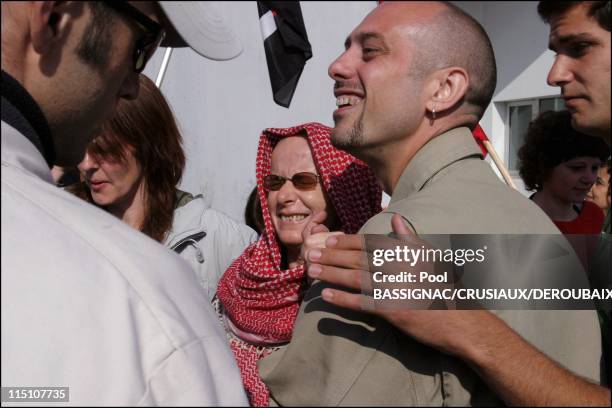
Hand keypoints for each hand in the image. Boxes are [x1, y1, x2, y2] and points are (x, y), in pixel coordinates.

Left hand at [306, 213, 485, 357]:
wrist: (463, 323)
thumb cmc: (446, 290)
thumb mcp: (431, 258)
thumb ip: (410, 239)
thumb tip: (395, 218)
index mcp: (407, 253)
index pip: (371, 243)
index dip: (348, 241)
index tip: (330, 240)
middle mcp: (400, 267)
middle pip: (359, 258)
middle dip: (332, 255)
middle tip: (311, 253)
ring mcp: (395, 288)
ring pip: (356, 278)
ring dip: (331, 273)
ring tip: (312, 270)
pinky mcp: (393, 310)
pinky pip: (361, 302)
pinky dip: (342, 298)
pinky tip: (326, 295)